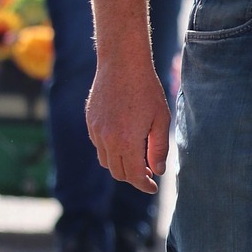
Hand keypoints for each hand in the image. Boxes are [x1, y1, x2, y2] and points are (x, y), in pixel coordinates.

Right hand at [86, 53, 170, 193]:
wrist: (122, 64)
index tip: (153, 187)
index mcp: (127, 141)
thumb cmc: (147, 89)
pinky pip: (99, 146)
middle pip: (118, 172)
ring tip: (138, 158)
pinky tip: (125, 141)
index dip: (144, 185)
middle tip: (148, 172)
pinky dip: (111, 151)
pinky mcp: (90, 122)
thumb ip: (159, 148)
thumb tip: (157, 171)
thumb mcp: (161, 119)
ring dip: (121, 165)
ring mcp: (96, 131)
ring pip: (106, 161)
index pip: (134, 175)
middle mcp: (107, 140)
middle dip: (134, 177)